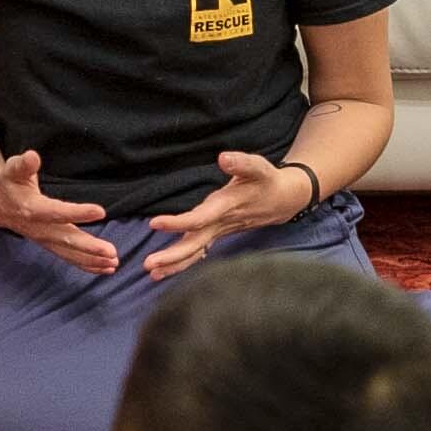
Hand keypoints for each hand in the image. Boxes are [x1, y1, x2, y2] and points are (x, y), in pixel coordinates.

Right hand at [0, 149, 117, 274]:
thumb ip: (23, 164)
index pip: (57, 212)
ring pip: (70, 253)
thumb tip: (32, 156)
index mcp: (32, 208)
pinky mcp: (51, 245)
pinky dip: (87, 265)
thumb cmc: (9, 184)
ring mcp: (45, 240)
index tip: (100, 211)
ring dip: (92, 260)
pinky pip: (69, 258)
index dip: (77, 212)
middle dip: (89, 247)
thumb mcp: (12, 169)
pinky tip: (106, 269)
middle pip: (66, 240)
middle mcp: (39, 228)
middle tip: (112, 252)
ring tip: (114, 263)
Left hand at [140, 151, 311, 278]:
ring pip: (195, 252)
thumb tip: (223, 158)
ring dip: (174, 264)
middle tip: (148, 265)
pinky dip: (182, 262)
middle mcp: (220, 224)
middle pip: (194, 244)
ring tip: (151, 273)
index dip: (178, 222)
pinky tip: (164, 271)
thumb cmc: (266, 181)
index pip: (199, 219)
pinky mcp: (216, 234)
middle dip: (172, 256)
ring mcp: (218, 232)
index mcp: (225, 207)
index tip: (154, 223)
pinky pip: (198, 252)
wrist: (282, 200)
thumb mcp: (258, 167)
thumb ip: (241, 163)